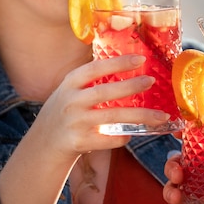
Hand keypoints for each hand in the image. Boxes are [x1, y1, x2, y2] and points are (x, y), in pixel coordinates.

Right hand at [29, 54, 170, 160]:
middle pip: (105, 92)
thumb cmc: (64, 112)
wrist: (42, 144)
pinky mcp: (79, 142)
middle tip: (152, 81)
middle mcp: (71, 101)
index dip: (118, 63)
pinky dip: (123, 137)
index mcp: (70, 83)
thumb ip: (91, 81)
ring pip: (113, 117)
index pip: (95, 68)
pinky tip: (132, 134)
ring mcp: (75, 122)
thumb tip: (128, 65)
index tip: (140, 59)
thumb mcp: (70, 90)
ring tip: (161, 115)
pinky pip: (108, 139)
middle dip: (131, 86)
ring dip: (140, 116)